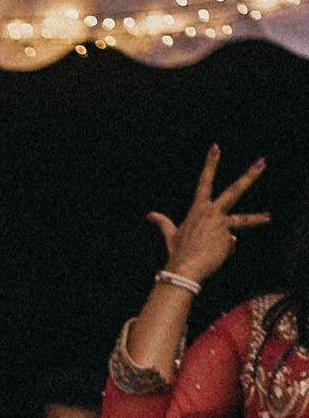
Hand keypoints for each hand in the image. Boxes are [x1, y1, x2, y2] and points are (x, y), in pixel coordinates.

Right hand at [147, 146, 269, 283]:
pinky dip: (223, 251)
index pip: (205, 181)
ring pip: (242, 221)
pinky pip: (230, 244)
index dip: (210, 163)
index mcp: (198, 209)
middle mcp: (213, 213)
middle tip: (262, 162)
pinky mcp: (229, 239)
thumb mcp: (170, 235)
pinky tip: (214, 257)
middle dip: (250, 175)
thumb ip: (163, 222)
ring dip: (257, 218)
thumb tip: (150, 215)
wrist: (185, 270)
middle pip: (235, 190)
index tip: (216, 148)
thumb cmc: (177, 252)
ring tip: (268, 217)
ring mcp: (223, 225)